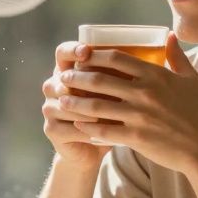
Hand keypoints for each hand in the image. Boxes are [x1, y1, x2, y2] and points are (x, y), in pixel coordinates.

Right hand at [40, 41, 111, 167]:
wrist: (93, 147)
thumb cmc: (110, 113)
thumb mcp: (116, 91)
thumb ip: (121, 74)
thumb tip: (147, 53)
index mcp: (68, 70)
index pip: (63, 52)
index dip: (72, 50)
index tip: (86, 51)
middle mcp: (54, 86)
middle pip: (62, 77)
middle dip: (82, 80)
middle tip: (101, 82)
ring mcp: (50, 107)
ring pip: (65, 103)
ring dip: (87, 107)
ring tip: (110, 111)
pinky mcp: (52, 129)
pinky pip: (68, 126)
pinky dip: (85, 127)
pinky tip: (101, 129)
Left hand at [58, 33, 197, 173]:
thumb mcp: (190, 79)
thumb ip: (177, 55)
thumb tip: (169, 34)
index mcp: (155, 75)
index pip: (116, 58)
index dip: (93, 55)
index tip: (80, 56)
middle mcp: (145, 93)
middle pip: (100, 80)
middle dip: (76, 78)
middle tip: (63, 77)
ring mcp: (139, 116)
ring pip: (97, 106)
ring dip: (74, 103)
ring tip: (61, 100)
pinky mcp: (136, 138)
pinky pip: (104, 131)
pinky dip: (87, 127)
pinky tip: (77, 125)